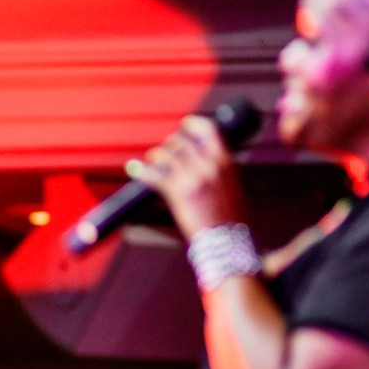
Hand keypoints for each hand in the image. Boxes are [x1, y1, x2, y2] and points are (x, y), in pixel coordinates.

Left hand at [136, 114, 246, 238]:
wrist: (228, 243)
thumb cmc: (230, 221)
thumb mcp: (233, 188)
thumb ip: (220, 172)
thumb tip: (207, 163)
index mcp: (226, 163)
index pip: (209, 131)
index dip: (193, 124)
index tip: (185, 124)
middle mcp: (209, 166)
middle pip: (183, 141)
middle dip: (171, 144)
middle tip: (165, 152)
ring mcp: (193, 178)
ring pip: (167, 154)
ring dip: (156, 155)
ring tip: (152, 160)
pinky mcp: (178, 192)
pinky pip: (155, 175)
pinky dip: (142, 170)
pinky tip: (134, 169)